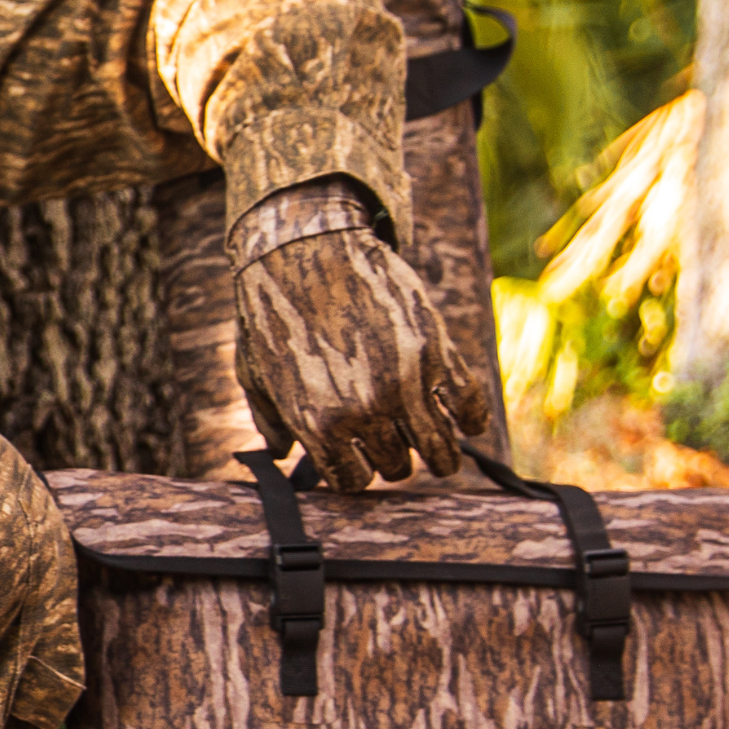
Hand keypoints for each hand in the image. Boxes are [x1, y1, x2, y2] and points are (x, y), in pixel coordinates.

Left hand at [234, 227, 490, 491]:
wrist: (303, 248)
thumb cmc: (273, 312)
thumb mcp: (257, 374)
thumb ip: (272, 421)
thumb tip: (284, 455)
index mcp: (319, 424)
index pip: (354, 481)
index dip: (358, 472)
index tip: (361, 461)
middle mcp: (365, 411)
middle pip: (396, 466)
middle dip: (395, 461)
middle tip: (397, 449)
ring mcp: (404, 382)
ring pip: (439, 448)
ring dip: (441, 456)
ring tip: (441, 455)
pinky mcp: (435, 350)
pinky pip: (468, 404)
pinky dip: (472, 420)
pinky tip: (466, 422)